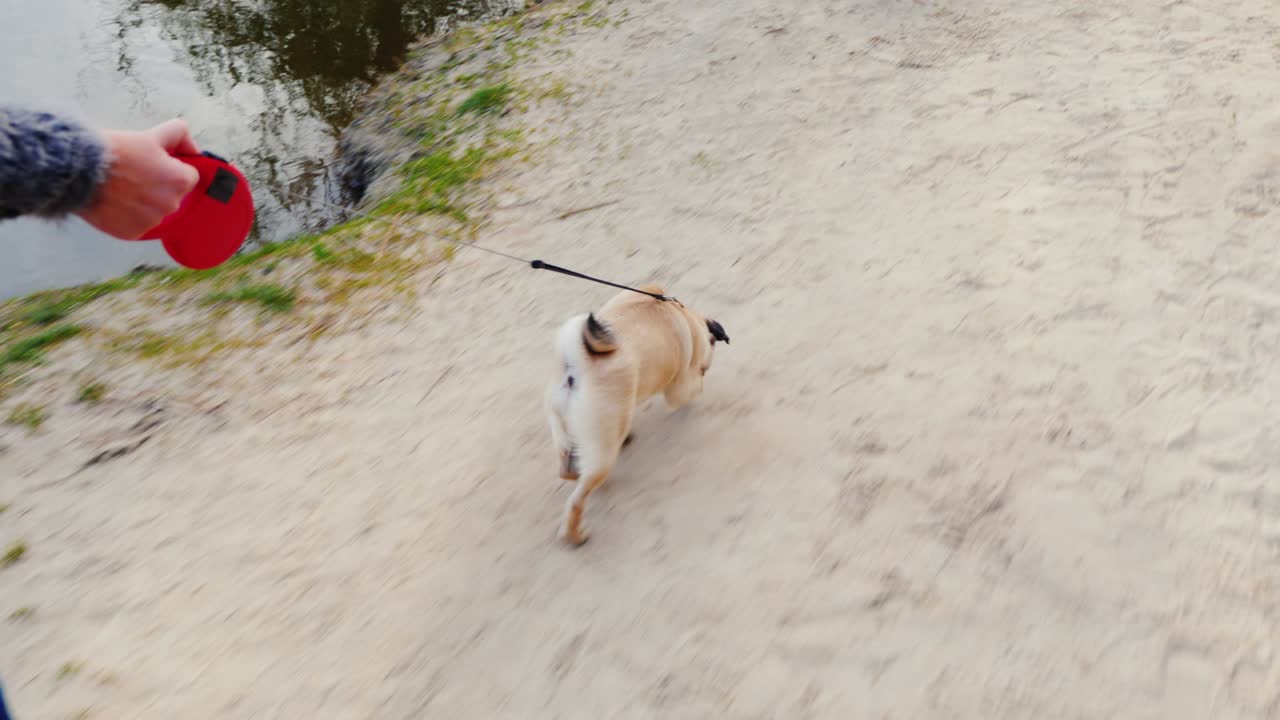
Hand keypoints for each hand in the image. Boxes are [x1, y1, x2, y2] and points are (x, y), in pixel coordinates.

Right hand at [76, 119, 200, 239]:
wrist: (79, 170)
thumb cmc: (114, 153)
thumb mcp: (151, 134)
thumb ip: (180, 135)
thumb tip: (194, 149)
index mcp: (180, 181)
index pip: (188, 176)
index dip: (170, 168)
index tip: (152, 164)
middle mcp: (171, 205)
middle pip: (171, 195)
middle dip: (158, 185)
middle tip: (133, 175)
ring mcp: (152, 222)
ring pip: (154, 210)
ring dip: (143, 202)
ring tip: (121, 187)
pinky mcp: (133, 233)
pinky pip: (137, 224)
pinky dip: (127, 216)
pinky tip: (114, 202)